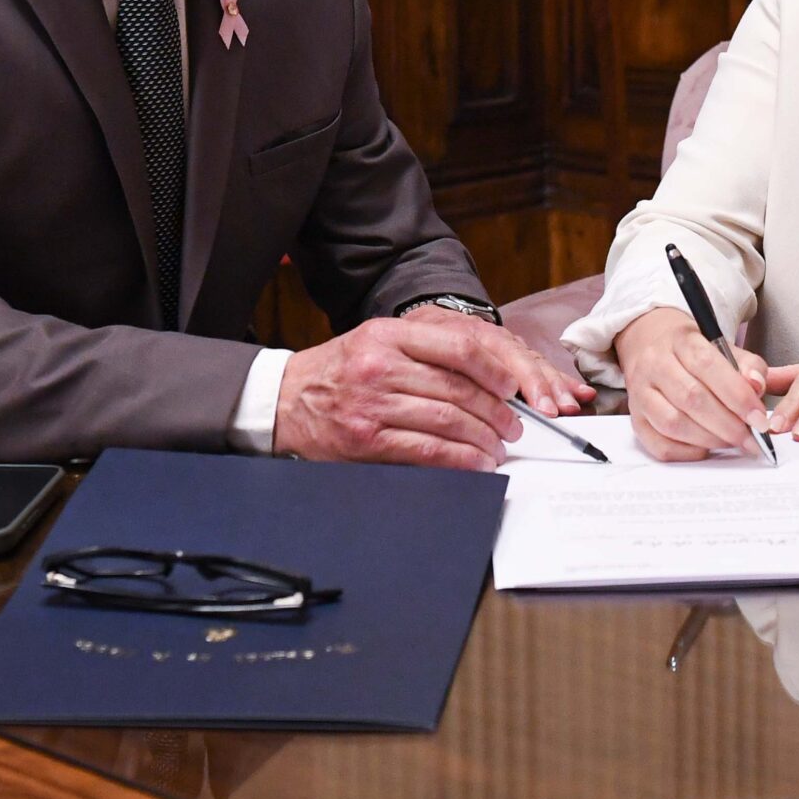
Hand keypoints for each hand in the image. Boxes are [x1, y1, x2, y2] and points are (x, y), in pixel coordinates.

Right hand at [274, 311, 591, 471]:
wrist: (282, 400)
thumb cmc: (337, 372)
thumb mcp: (375, 341)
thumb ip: (424, 350)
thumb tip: (485, 377)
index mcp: (388, 335)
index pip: (460, 348)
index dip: (497, 371)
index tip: (515, 388)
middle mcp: (381, 366)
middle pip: (460, 389)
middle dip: (497, 413)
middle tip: (513, 426)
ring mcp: (373, 404)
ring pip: (449, 421)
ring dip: (483, 440)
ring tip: (497, 448)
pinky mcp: (367, 440)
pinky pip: (427, 451)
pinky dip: (459, 460)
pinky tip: (474, 463)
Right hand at [614, 307, 772, 462]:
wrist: (651, 347)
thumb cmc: (694, 354)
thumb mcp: (724, 347)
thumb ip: (748, 365)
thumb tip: (757, 386)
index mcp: (680, 340)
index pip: (708, 365)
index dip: (737, 395)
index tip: (759, 419)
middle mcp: (654, 364)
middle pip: (691, 398)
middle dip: (728, 425)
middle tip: (752, 439)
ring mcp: (640, 393)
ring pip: (673, 423)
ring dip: (710, 439)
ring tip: (732, 442)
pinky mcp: (636, 419)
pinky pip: (659, 445)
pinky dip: (687, 453)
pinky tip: (706, 447)